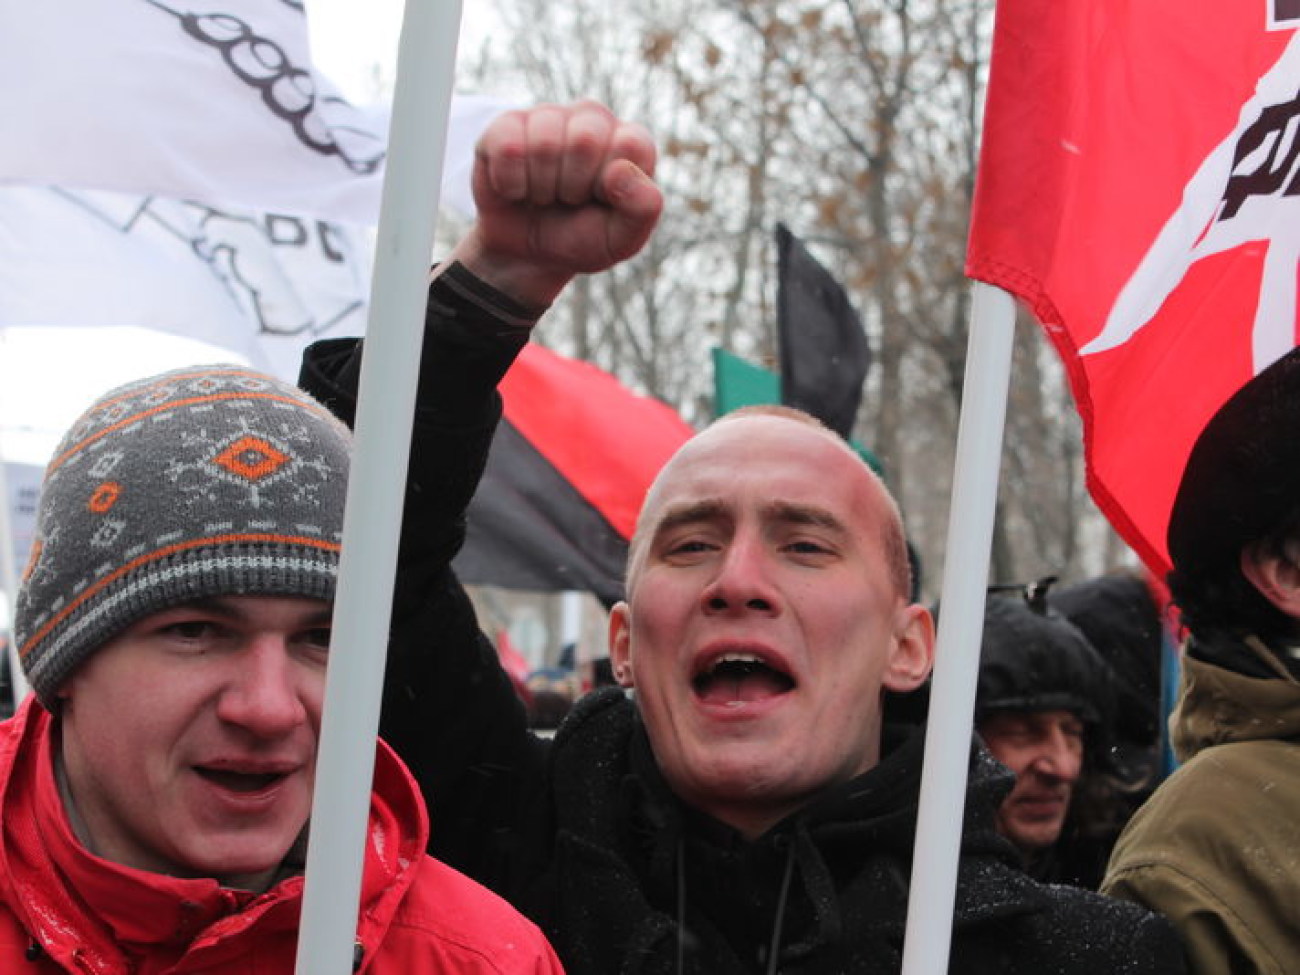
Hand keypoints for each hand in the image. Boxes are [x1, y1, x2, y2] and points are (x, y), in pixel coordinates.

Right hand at [445, 100, 662, 307]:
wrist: (527, 255)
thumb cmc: (581, 239)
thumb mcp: (621, 240)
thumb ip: (641, 209)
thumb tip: (621, 170)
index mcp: (631, 143)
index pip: (630, 144)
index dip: (610, 184)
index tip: (602, 202)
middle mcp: (593, 119)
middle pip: (584, 140)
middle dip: (573, 187)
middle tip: (569, 200)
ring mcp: (549, 116)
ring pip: (543, 144)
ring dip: (541, 188)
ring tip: (545, 196)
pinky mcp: (506, 125)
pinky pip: (508, 147)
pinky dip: (510, 184)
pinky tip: (516, 189)